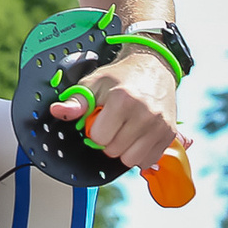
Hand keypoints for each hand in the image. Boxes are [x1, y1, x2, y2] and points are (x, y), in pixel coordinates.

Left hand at [48, 48, 179, 169]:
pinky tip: (138, 137)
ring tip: (125, 130)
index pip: (99, 138)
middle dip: (109, 141)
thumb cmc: (122, 76)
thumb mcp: (94, 83)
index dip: (95, 130)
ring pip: (131, 160)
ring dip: (124, 150)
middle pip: (114, 151)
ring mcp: (159, 125)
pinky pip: (148, 161)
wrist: (154, 66)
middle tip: (114, 124)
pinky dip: (141, 154)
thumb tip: (57, 111)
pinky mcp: (169, 134)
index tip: (100, 119)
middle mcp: (144, 114)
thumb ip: (76, 101)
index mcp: (123, 99)